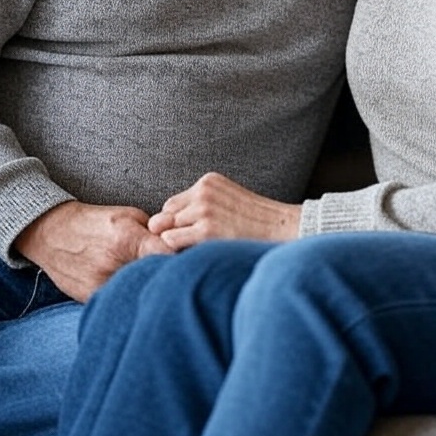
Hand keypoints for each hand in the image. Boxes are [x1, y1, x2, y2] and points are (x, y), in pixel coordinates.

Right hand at [14, 201, 172, 302]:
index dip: (184, 258)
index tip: (192, 261)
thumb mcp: (129, 216)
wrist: (53, 233)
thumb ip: (153, 231)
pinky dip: (127, 297)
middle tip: (175, 274)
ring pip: (137, 293)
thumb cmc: (96, 221)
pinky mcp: (90, 298)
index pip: (169, 255)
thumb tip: (177, 244)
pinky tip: (130, 289)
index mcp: (129, 240)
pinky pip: (117, 302)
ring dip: (146, 288)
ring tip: (151, 282)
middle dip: (167, 275)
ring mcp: (101, 284)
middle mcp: (115, 264)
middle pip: (155, 277)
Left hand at [148, 172, 301, 249]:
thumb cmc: (255, 221)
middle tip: (197, 244)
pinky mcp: (205, 231)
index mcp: (208, 181)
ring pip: (167, 230)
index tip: (196, 232)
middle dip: (175, 230)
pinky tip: (200, 254)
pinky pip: (171, 242)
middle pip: (167, 215)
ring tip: (201, 249)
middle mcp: (203, 192)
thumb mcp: (227, 201)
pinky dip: (179, 251)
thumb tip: (152, 224)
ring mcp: (204, 210)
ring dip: (178, 242)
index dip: (180, 221)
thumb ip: (197, 207)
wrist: (282, 228)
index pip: (174, 203)